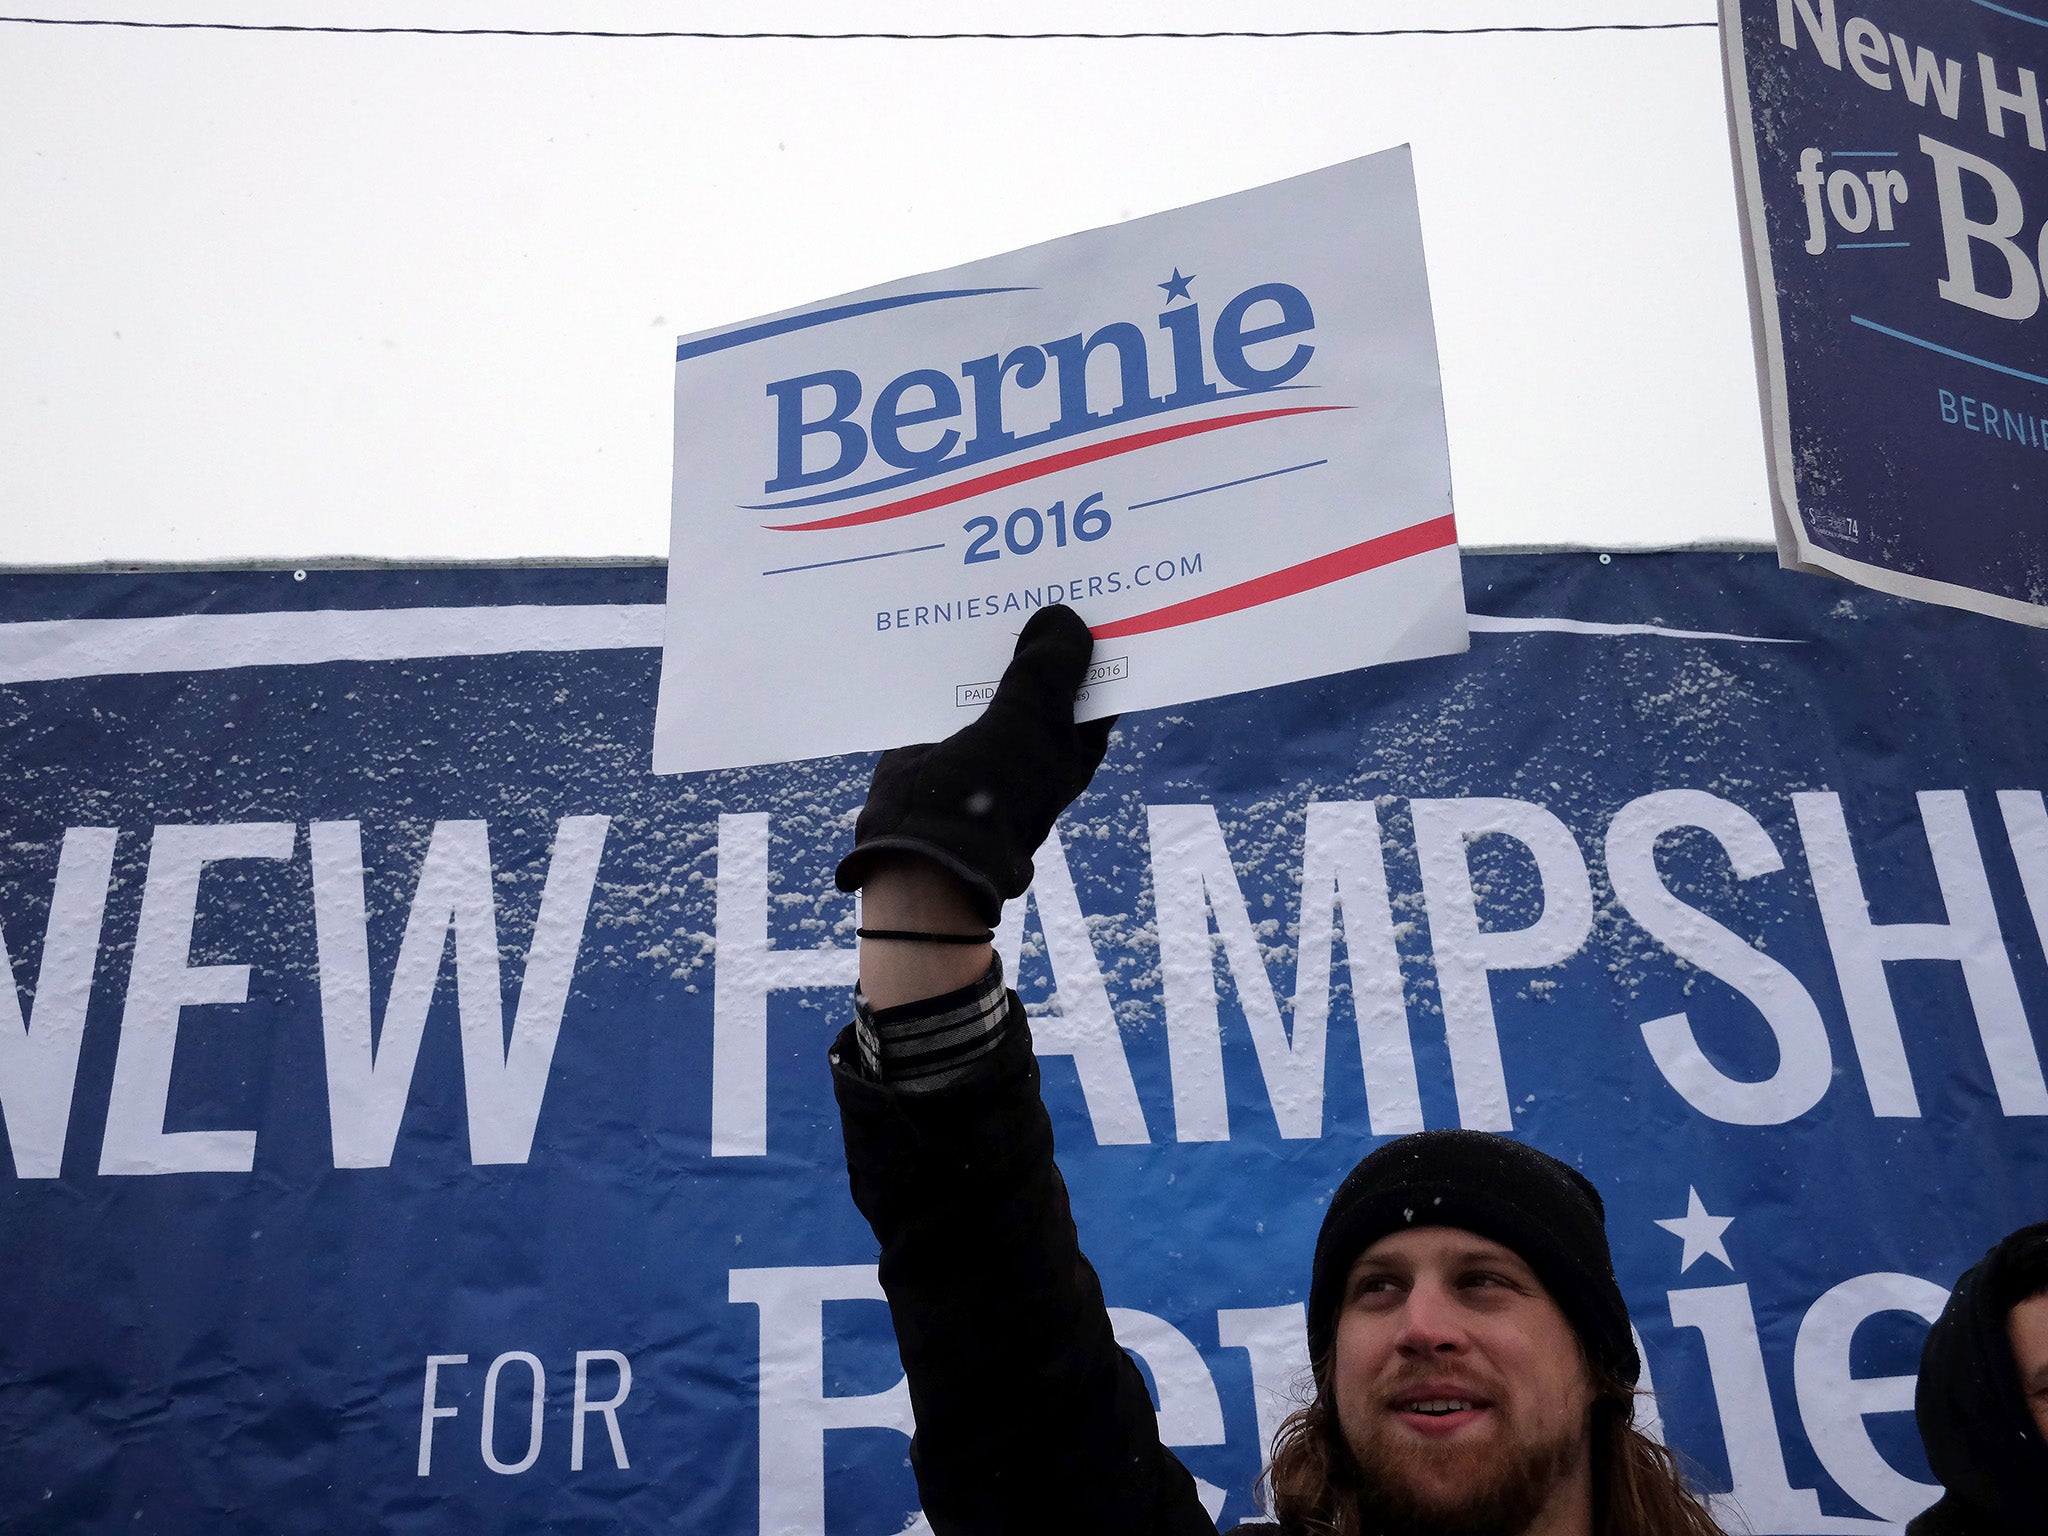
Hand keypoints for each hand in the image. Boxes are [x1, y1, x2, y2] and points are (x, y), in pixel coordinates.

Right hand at [835, 604, 1114, 926]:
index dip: (1103, 636)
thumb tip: (1062, 616)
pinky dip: (951, 653)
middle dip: (1041, 626)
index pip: (1101, 678)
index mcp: (1075, 739)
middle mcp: (1038, 732)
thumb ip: (1050, 668)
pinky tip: (943, 611)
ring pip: (1000, 669)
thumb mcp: (1033, 720)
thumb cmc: (995, 786)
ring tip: (990, 579)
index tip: (1099, 584)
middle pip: (1047, 666)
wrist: (922, 838)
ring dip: (993, 635)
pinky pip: (954, 679)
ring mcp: (991, 729)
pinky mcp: (947, 725)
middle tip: (1038, 566)